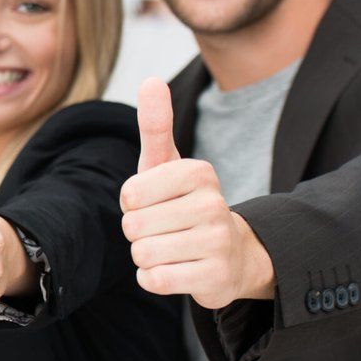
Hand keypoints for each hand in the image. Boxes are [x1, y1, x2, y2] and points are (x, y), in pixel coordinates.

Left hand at [121, 78, 275, 308]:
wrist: (230, 254)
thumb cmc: (184, 204)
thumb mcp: (167, 164)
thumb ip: (156, 124)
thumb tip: (151, 80)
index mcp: (199, 173)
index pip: (130, 193)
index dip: (132, 204)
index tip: (155, 203)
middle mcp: (214, 205)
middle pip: (133, 226)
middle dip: (138, 233)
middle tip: (164, 229)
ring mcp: (218, 243)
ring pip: (143, 254)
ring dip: (146, 256)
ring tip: (172, 248)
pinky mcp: (215, 278)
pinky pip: (155, 280)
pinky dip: (154, 278)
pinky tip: (176, 269)